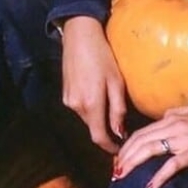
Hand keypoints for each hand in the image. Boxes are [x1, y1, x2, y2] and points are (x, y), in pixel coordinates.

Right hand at [61, 16, 126, 153]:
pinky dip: (91, 108)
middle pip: (93, 128)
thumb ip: (118, 109)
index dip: (109, 147)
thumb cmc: (102, 56)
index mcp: (91, 104)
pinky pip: (80, 108)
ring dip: (99, 118)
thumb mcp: (116, 82)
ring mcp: (68, 100)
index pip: (99, 137)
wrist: (79, 36)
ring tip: (112, 108)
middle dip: (106, 132)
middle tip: (122, 129)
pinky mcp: (65, 93)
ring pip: (87, 118)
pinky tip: (99, 95)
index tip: (119, 151)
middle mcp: (76, 106)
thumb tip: (120, 132)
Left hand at [112, 104, 187, 187]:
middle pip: (139, 141)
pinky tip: (149, 187)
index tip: (119, 159)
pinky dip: (158, 176)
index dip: (126, 146)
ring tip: (121, 176)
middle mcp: (173, 126)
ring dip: (132, 164)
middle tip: (114, 172)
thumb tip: (164, 116)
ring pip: (149, 150)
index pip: (141, 132)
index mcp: (172, 117)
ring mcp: (182, 139)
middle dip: (123, 156)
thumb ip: (177, 113)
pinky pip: (171, 165)